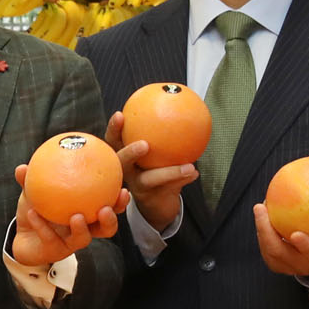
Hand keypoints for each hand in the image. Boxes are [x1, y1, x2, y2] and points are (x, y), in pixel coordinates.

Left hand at [10, 166, 125, 268]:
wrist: (23, 237)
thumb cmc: (37, 211)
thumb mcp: (34, 194)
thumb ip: (30, 181)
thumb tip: (23, 166)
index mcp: (87, 213)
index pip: (109, 206)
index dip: (119, 201)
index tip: (123, 189)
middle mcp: (84, 230)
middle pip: (106, 229)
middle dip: (111, 220)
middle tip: (106, 208)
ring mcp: (71, 243)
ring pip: (83, 239)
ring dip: (81, 229)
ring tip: (77, 217)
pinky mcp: (55, 252)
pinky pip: (50, 238)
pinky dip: (42, 225)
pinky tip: (34, 213)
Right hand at [107, 108, 200, 231]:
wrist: (157, 202)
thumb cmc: (157, 169)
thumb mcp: (157, 152)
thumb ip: (162, 133)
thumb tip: (182, 105)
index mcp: (124, 157)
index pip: (114, 141)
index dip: (114, 129)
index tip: (120, 115)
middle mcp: (126, 172)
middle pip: (122, 162)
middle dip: (130, 152)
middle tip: (144, 144)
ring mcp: (137, 187)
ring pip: (150, 179)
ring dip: (169, 172)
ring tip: (188, 166)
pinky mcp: (150, 199)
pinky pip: (168, 188)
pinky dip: (182, 179)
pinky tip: (194, 173)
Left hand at [254, 197, 308, 277]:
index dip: (304, 247)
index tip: (296, 234)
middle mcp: (302, 265)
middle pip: (280, 253)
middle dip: (268, 233)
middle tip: (263, 208)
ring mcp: (286, 266)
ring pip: (269, 251)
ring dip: (261, 230)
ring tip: (260, 207)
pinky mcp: (275, 263)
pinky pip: (265, 248)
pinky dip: (262, 231)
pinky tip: (262, 211)